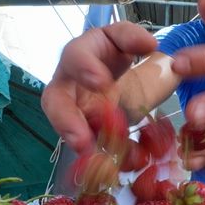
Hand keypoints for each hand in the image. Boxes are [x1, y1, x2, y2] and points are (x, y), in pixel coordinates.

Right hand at [41, 22, 156, 153]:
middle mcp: (69, 85)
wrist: (122, 77)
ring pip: (69, 131)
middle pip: (55, 102)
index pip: (75, 56)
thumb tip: (149, 44)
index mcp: (80, 54)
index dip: (84, 68)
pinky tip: (118, 168)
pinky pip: (89, 148)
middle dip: (66, 122)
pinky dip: (102, 159)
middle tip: (81, 141)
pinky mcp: (85, 133)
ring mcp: (74, 112)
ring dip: (83, 149)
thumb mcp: (125, 40)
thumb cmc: (115, 55)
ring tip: (99, 163)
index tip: (101, 82)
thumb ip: (132, 37)